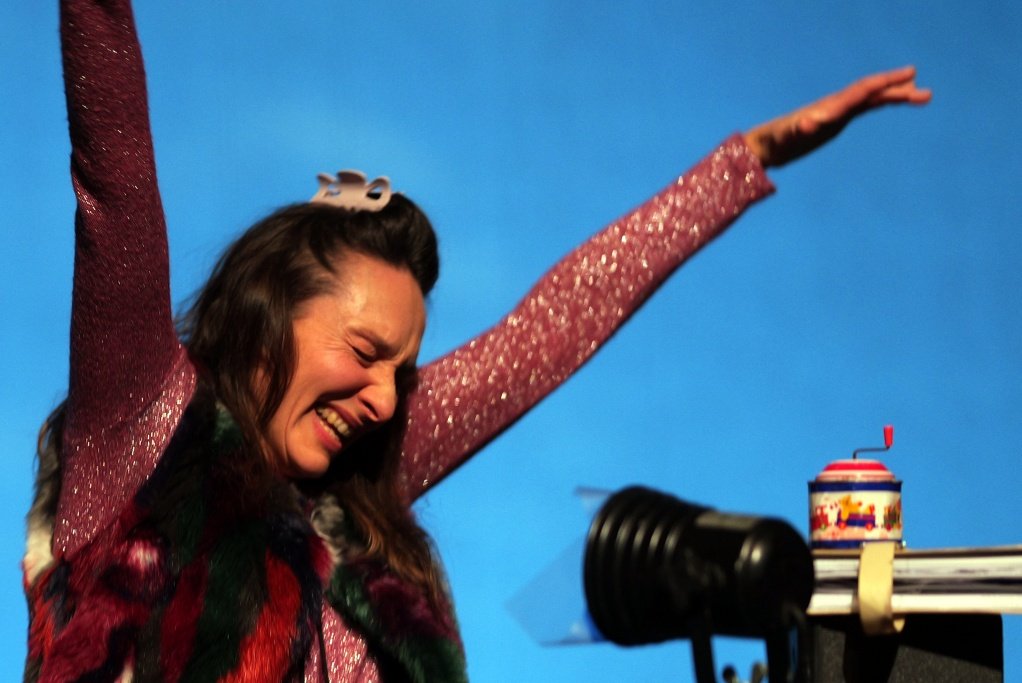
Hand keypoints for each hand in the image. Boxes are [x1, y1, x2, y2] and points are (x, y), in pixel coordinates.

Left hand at [744, 66, 931, 167]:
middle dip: (898, 90)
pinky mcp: (835, 120)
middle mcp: (836, 105)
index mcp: (830, 107)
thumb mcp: (786, 137)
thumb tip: (806, 125)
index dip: (886, 82)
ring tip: (923, 96)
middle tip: (926, 93)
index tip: (909, 75)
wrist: (766, 144)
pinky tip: (892, 102)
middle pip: (872, 93)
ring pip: (872, 99)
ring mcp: (837, 111)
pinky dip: (881, 103)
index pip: (863, 90)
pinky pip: (864, 107)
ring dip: (896, 96)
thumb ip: (796, 130)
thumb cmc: (775, 141)